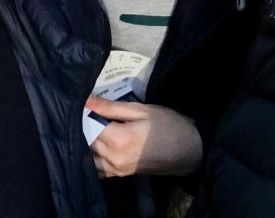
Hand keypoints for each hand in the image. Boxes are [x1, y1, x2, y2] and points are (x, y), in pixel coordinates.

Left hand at [86, 95, 202, 177]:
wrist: (189, 150)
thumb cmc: (168, 125)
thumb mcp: (140, 110)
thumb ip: (110, 107)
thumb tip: (86, 100)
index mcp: (118, 140)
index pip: (87, 125)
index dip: (85, 112)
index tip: (87, 101)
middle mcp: (113, 158)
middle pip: (85, 140)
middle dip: (84, 125)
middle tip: (90, 110)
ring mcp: (115, 170)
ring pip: (88, 155)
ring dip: (87, 140)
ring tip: (94, 125)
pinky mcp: (119, 175)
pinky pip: (96, 168)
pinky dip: (92, 156)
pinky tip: (98, 143)